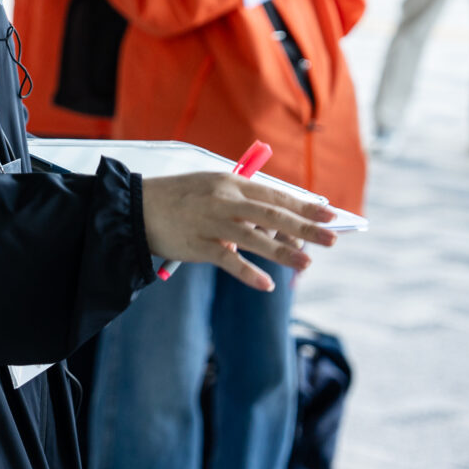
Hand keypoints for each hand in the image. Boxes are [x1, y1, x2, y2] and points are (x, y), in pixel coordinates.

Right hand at [140, 172, 338, 290]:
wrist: (137, 208)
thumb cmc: (181, 198)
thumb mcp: (214, 187)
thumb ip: (244, 200)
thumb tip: (279, 219)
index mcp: (232, 183)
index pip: (276, 194)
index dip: (304, 205)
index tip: (330, 214)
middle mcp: (225, 200)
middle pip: (271, 214)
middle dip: (304, 227)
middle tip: (331, 238)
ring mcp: (211, 222)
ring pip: (254, 237)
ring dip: (283, 252)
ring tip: (307, 264)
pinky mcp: (197, 245)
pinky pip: (228, 260)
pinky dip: (248, 273)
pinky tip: (267, 285)